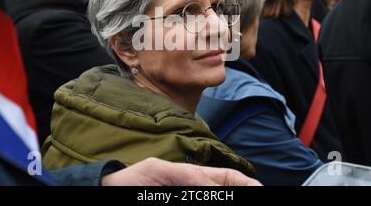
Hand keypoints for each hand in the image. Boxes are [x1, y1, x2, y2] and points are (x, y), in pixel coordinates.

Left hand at [102, 157, 261, 185]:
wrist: (109, 192)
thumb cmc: (133, 180)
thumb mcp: (161, 171)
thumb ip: (189, 177)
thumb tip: (213, 186)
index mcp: (193, 177)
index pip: (227, 178)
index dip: (246, 183)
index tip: (260, 189)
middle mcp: (195, 189)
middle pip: (226, 190)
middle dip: (242, 192)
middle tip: (257, 195)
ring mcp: (189, 196)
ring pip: (216, 194)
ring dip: (229, 193)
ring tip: (245, 196)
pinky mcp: (182, 199)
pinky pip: (200, 193)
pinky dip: (209, 193)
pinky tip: (218, 196)